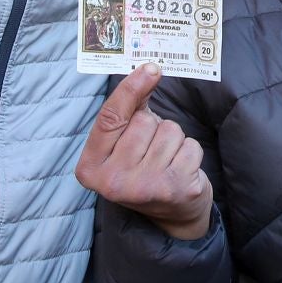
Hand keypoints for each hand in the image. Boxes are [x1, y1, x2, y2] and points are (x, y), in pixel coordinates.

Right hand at [74, 64, 212, 239]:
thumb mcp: (123, 143)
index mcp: (91, 168)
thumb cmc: (144, 168)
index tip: (151, 68)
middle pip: (144, 122)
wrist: (172, 214)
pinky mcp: (175, 188)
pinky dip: (190, 152)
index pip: (110, 118)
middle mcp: (113, 182)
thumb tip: (148, 70)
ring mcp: (145, 187)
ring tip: (167, 160)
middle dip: (154, 128)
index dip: (130, 89)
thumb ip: (128, 109)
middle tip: (152, 151)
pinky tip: (181, 169)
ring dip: (173, 140)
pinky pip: (190, 145)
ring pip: (170, 131)